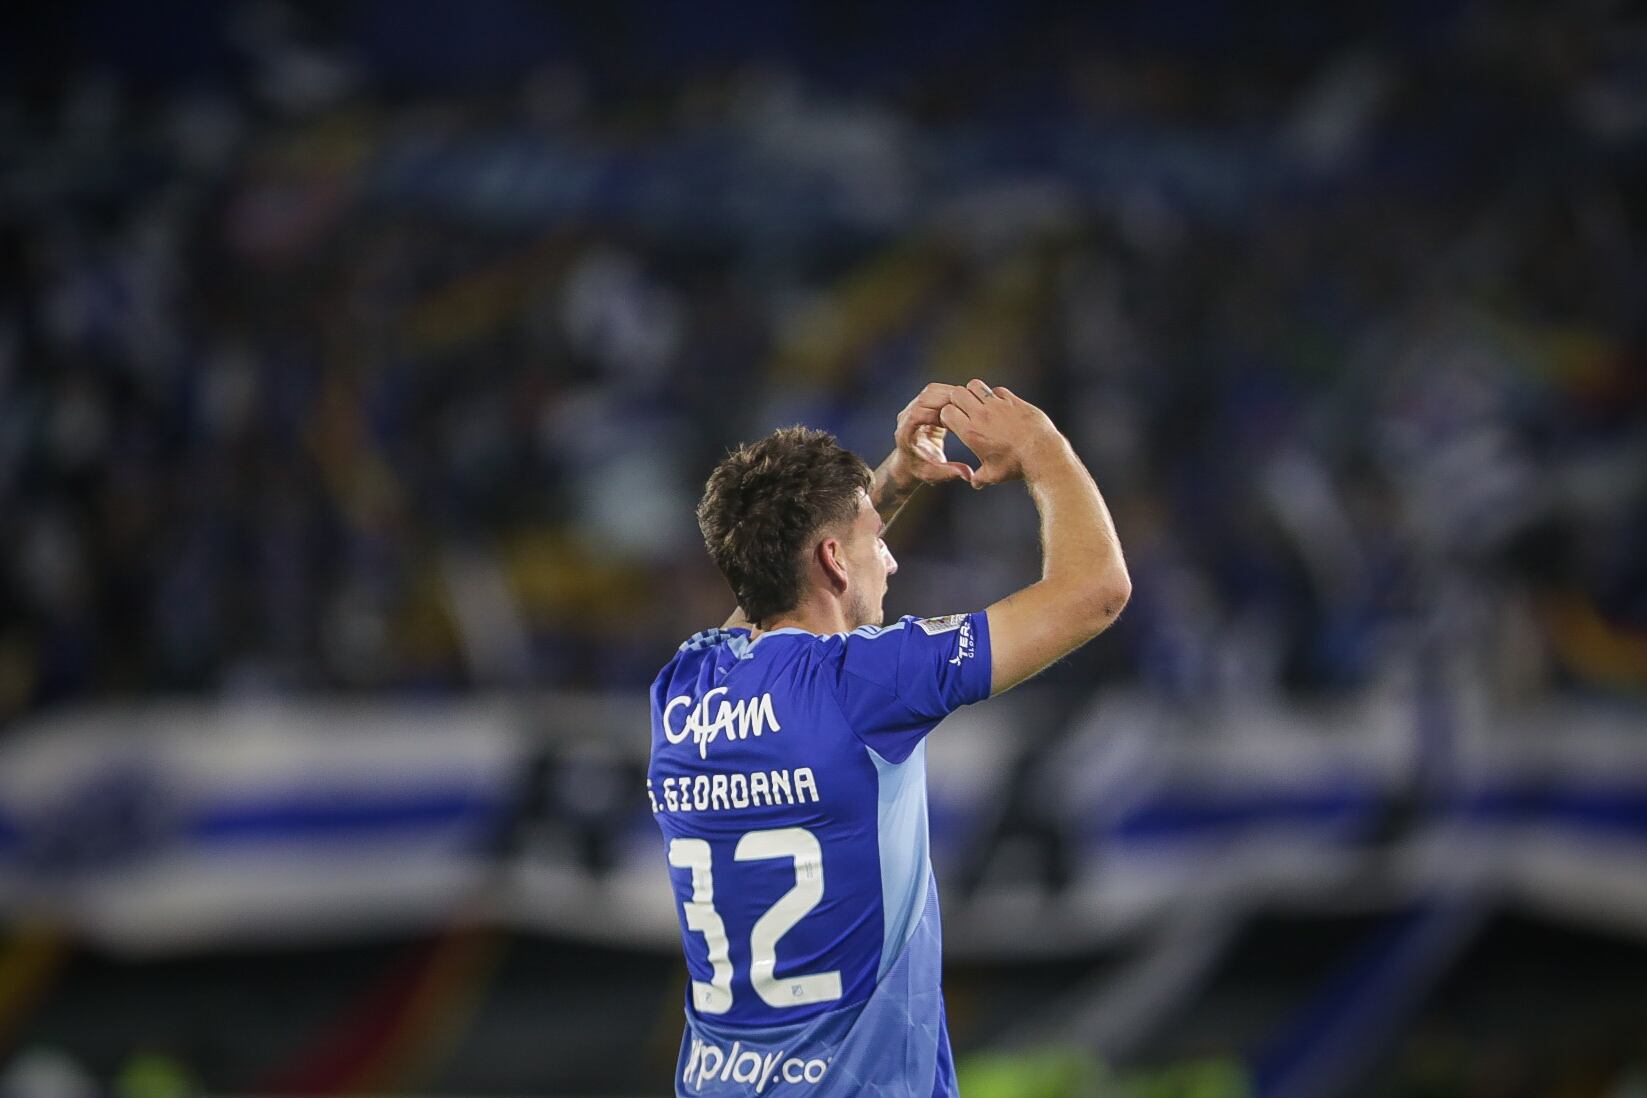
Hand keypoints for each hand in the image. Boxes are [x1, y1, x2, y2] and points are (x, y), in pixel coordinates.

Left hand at [887, 383, 976, 486]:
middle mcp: (905, 417)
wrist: (910, 464)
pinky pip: (935, 392)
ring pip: (931, 391)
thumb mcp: (934, 475)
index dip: (938, 413)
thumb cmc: (921, 470)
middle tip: (969, 407)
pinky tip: (963, 403)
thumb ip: (949, 472)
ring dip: (950, 394)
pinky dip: (949, 394)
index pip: (919, 413)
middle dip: (948, 400)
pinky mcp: (921, 404)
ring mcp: (912, 409)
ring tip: (968, 404)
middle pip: (926, 397)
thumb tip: (968, 475)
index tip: (956, 419)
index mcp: (905, 433)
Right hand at [938, 379, 1061, 487]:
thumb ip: (980, 478)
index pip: (946, 411)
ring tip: (979, 404)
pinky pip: (997, 390)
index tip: (954, 422)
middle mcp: (981, 415)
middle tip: (963, 410)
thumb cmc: (1016, 465)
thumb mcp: (994, 475)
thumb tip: (975, 482)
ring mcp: (998, 405)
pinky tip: (1000, 407)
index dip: (947, 415)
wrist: (1042, 454)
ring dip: (973, 392)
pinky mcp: (1013, 401)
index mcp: (971, 432)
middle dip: (957, 400)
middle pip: (957, 393)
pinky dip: (995, 395)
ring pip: (975, 385)